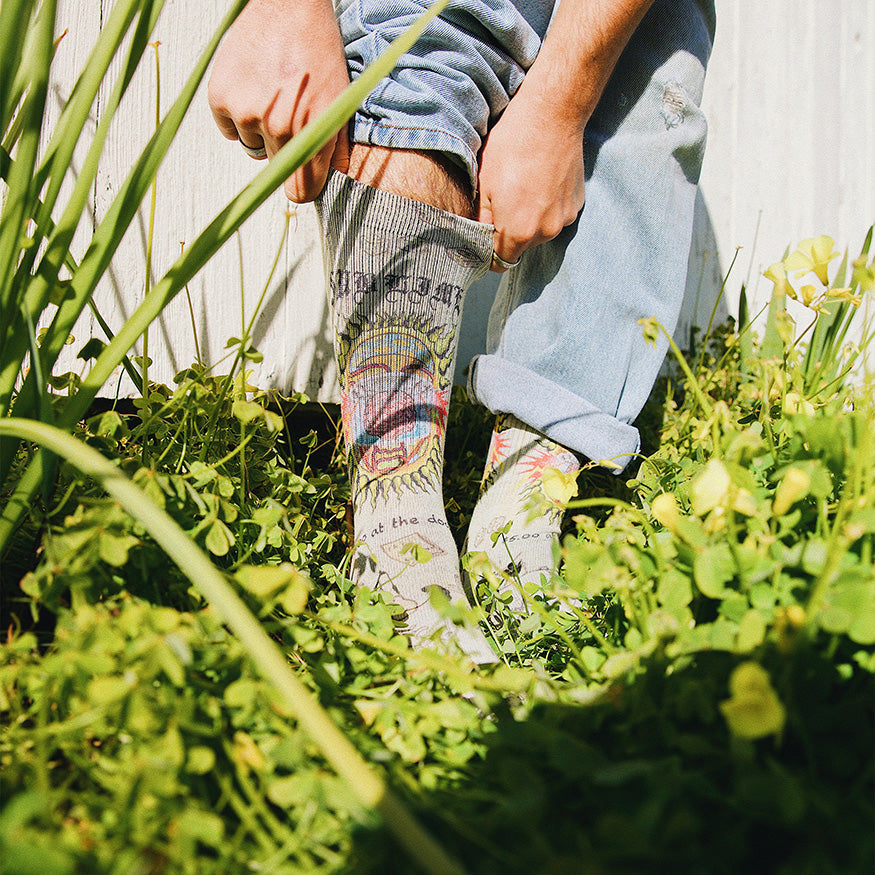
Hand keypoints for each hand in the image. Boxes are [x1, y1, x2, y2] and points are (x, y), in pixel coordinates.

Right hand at [207, 0, 349, 201]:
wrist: (288, 6)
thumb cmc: (320, 54)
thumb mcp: (339, 103)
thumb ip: (332, 148)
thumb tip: (326, 182)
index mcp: (309, 135)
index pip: (299, 193)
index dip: (303, 185)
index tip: (304, 176)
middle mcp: (276, 129)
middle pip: (275, 166)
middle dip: (284, 148)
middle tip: (290, 113)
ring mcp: (245, 113)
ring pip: (252, 147)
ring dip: (260, 131)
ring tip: (272, 96)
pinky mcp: (221, 97)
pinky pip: (228, 128)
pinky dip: (238, 115)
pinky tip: (252, 88)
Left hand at [476, 85, 585, 271]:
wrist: (551, 115)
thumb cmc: (511, 146)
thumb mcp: (484, 184)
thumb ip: (481, 220)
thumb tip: (477, 238)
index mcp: (518, 233)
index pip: (500, 263)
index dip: (488, 255)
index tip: (483, 240)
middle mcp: (545, 233)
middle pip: (520, 248)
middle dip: (508, 233)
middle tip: (501, 202)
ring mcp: (564, 219)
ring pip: (538, 232)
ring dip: (528, 219)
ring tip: (522, 188)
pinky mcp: (576, 205)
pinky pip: (554, 216)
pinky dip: (546, 207)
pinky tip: (540, 182)